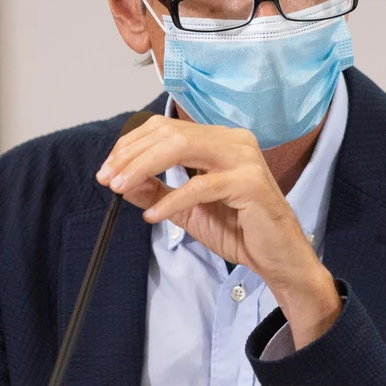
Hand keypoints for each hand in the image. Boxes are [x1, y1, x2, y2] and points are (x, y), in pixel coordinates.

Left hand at [95, 115, 340, 347]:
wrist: (277, 258)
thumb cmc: (239, 229)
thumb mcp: (186, 209)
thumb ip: (156, 190)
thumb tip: (121, 180)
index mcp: (219, 139)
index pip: (166, 128)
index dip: (131, 145)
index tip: (108, 169)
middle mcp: (233, 140)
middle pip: (169, 133)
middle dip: (131, 154)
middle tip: (108, 178)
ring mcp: (243, 158)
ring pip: (180, 148)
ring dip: (143, 167)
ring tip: (121, 188)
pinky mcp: (249, 182)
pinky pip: (200, 185)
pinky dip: (171, 199)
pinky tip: (153, 216)